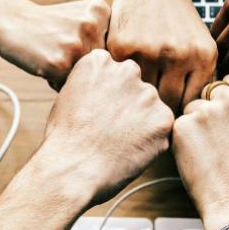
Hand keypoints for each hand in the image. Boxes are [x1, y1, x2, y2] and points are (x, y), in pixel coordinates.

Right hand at [0, 0, 110, 88]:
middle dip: (84, 65)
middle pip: (102, 64)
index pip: (114, 48)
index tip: (75, 42)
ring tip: (53, 56)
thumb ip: (103, 34)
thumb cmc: (46, 23)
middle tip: (62, 50)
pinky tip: (45, 63)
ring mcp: (76, 44)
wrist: (10, 19)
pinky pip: (68, 85)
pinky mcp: (60, 63)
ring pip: (87, 76)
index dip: (94, 52)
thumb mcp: (80, 15)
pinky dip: (56, 81)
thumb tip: (124, 72)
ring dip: (71, 75)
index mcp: (101, 10)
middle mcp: (92, 25)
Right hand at [36, 49, 175, 204]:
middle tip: (110, 130)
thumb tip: (109, 89)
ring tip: (118, 143)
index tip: (97, 113)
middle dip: (128, 106)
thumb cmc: (65, 138)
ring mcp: (148, 94)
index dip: (107, 96)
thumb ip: (94, 84)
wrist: (72, 169)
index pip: (115, 73)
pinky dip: (151, 141)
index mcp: (100, 61)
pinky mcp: (163, 119)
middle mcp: (127, 70)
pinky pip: (161, 128)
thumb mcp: (69, 95)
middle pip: (136, 87)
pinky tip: (129, 151)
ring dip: (141, 123)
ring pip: (150, 108)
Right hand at [108, 0, 216, 112]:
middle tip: (152, 112)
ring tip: (136, 101)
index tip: (172, 115)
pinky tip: (122, 83)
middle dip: (160, 110)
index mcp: (202, 56)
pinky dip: (122, 83)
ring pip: (143, 95)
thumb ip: (200, 78)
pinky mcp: (122, 48)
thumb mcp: (201, 44)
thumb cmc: (177, 18)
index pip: (192, 104)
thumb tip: (194, 118)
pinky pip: (122, 79)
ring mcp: (149, 51)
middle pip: (168, 105)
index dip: (182, 113)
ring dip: (139, 99)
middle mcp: (178, 55)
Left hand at [173, 74, 228, 229]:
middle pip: (208, 91)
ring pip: (191, 108)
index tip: (226, 117)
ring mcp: (207, 110)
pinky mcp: (185, 124)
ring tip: (210, 151)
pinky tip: (198, 156)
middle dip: (207, 109)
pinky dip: (182, 139)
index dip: (223, 98)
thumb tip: (221, 90)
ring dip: (194, 125)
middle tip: (218, 139)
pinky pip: (178, 125)